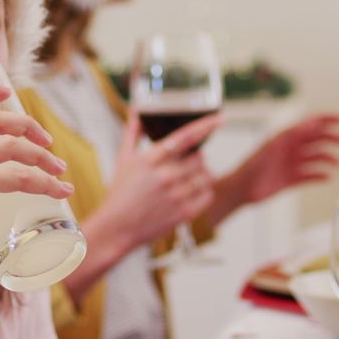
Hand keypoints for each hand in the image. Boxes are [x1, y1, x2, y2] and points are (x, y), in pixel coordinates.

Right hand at [93, 110, 222, 250]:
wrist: (117, 228)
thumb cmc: (120, 193)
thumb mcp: (123, 160)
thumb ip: (132, 133)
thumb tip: (136, 111)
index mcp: (150, 160)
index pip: (184, 137)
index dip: (205, 125)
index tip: (221, 118)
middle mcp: (164, 177)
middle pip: (199, 158)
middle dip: (196, 158)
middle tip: (186, 164)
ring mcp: (175, 196)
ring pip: (206, 176)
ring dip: (201, 174)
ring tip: (187, 179)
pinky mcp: (183, 213)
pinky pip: (208, 195)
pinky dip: (205, 191)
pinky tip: (192, 192)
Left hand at [235, 113, 338, 203]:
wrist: (240, 190)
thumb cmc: (251, 166)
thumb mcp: (272, 147)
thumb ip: (292, 135)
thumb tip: (311, 123)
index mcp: (285, 137)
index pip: (310, 123)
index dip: (327, 119)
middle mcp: (291, 149)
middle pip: (317, 139)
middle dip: (333, 138)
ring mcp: (292, 164)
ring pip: (317, 158)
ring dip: (330, 158)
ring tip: (338, 163)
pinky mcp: (292, 179)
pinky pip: (312, 176)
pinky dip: (321, 175)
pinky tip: (328, 177)